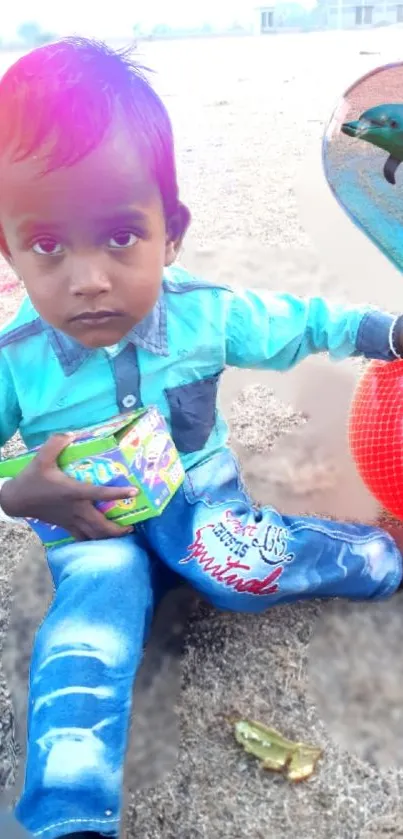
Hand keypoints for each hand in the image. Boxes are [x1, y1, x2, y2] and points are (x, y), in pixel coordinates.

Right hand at [0, 433, 137, 540]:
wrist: (16, 500)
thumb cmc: (31, 480)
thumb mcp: (42, 457)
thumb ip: (57, 443)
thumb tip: (72, 434)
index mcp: (73, 492)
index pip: (100, 494)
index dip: (118, 493)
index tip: (134, 492)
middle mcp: (76, 509)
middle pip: (101, 526)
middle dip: (118, 530)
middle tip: (132, 526)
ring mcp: (71, 520)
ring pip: (93, 535)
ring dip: (109, 537)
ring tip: (122, 534)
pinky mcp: (65, 525)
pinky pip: (82, 537)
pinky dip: (93, 539)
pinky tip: (100, 537)